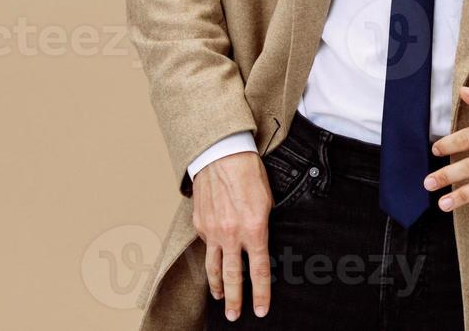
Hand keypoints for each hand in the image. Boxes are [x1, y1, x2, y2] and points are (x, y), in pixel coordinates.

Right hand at [192, 151, 271, 320]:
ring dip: (217, 286)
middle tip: (235, 316)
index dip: (260, 294)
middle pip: (232, 277)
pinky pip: (206, 245)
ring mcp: (212, 231)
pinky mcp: (200, 224)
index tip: (260, 310)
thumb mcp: (268, 201)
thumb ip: (263, 226)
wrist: (222, 154)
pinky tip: (213, 259)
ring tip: (220, 298)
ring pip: (213, 267)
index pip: (258, 271)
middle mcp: (231, 235)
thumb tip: (261, 244)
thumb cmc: (249, 173)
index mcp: (254, 229)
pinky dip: (211, 255)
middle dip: (235, 300)